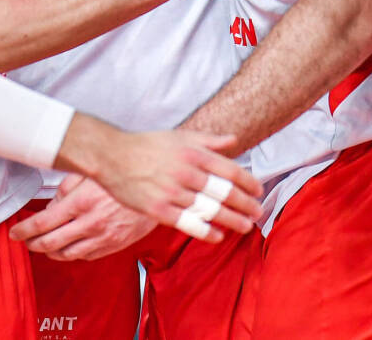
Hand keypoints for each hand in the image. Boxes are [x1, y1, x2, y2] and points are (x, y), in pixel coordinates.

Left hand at [10, 175, 156, 259]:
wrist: (158, 187)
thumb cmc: (123, 174)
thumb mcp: (90, 172)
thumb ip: (67, 187)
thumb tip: (52, 204)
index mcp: (81, 201)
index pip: (43, 223)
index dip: (24, 230)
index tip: (15, 233)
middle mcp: (91, 223)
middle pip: (51, 242)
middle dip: (33, 244)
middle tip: (25, 241)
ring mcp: (103, 237)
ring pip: (67, 254)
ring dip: (50, 252)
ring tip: (43, 245)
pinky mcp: (114, 245)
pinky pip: (86, 256)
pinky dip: (72, 254)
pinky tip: (67, 247)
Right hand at [56, 120, 260, 243]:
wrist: (112, 156)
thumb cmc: (147, 145)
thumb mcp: (179, 136)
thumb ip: (208, 140)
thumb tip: (234, 140)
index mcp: (193, 153)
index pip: (230, 170)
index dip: (248, 182)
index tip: (259, 191)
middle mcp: (186, 172)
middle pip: (224, 192)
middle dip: (246, 203)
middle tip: (259, 211)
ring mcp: (172, 192)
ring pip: (209, 210)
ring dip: (232, 220)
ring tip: (246, 226)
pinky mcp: (158, 209)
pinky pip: (188, 223)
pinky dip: (206, 231)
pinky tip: (218, 236)